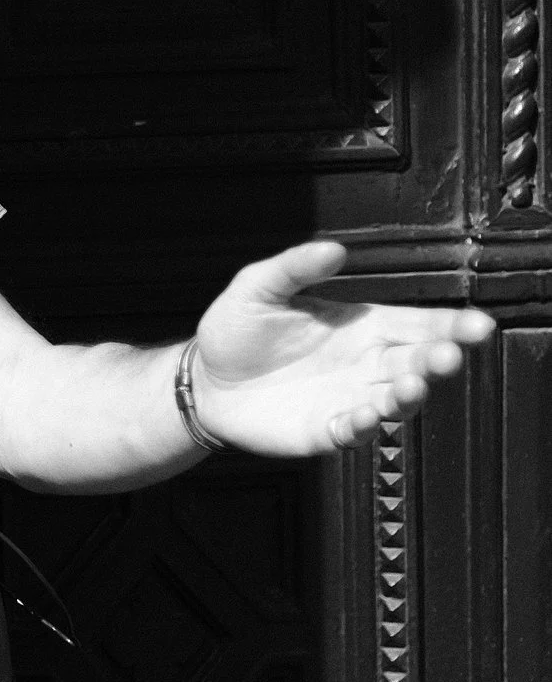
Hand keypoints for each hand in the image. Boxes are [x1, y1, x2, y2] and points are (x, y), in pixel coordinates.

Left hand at [191, 242, 492, 455]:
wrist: (203, 380)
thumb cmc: (237, 329)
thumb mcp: (258, 288)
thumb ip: (294, 268)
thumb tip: (333, 249)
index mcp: (363, 325)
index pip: (418, 324)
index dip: (452, 326)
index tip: (479, 326)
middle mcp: (366, 363)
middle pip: (416, 362)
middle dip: (437, 360)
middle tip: (447, 356)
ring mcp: (349, 398)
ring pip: (395, 401)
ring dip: (407, 395)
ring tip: (408, 385)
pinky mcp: (325, 431)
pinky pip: (355, 432)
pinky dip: (364, 426)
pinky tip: (363, 416)